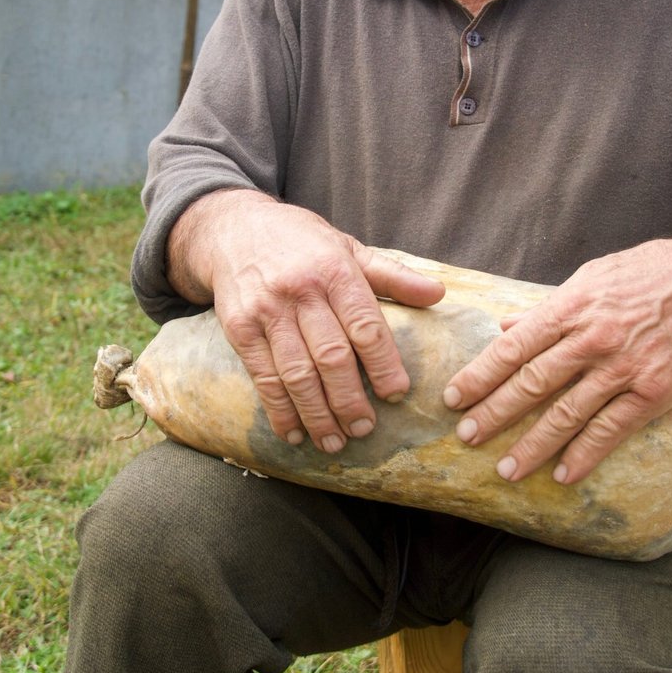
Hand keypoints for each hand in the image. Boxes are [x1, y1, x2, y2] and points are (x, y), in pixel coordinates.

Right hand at [168, 190, 444, 451]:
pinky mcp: (239, 328)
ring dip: (317, 414)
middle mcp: (301, 291)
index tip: (397, 395)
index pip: (366, 325)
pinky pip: (263, 377)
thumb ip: (393, 275)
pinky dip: (279, 410)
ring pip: (297, 374)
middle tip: (365, 429)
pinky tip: (294, 433)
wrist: (233, 229)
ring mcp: (267, 311)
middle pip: (332, 357)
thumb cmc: (303, 243)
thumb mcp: (348, 248)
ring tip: (335, 443)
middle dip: (351, 400)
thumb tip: (438, 294)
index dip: (384, 364)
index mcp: (335, 270)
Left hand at [443, 236, 671, 484]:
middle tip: (465, 438)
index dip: (480, 375)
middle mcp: (593, 339)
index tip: (454, 398)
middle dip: (494, 414)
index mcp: (572, 308)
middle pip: (532, 383)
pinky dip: (585, 454)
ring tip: (506, 469)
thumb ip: (548, 308)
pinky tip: (563, 474)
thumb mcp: (592, 278)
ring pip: (567, 413)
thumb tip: (506, 328)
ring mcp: (624, 368)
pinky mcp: (653, 392)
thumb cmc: (647, 276)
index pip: (514, 347)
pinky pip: (611, 430)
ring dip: (533, 445)